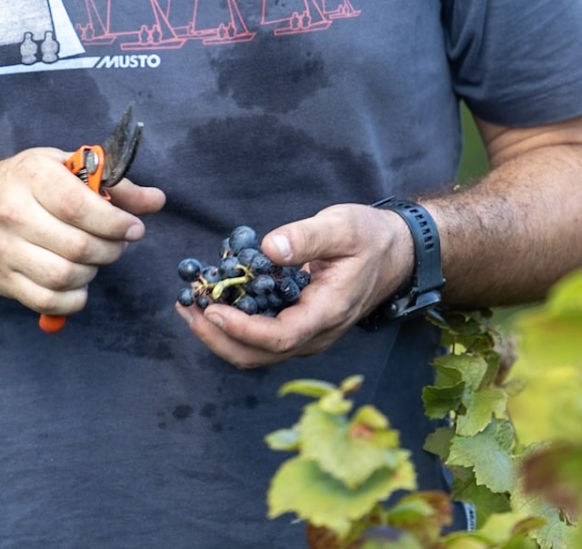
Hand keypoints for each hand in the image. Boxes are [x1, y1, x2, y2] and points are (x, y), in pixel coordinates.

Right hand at [0, 147, 165, 316]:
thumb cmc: (23, 185)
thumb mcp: (64, 168)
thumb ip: (113, 184)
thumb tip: (156, 201)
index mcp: (32, 176)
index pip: (80, 207)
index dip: (115, 222)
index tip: (134, 228)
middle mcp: (13, 213)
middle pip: (77, 246)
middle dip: (110, 249)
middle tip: (117, 244)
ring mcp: (4, 250)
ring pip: (64, 276)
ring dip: (92, 273)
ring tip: (94, 259)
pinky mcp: (1, 280)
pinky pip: (46, 301)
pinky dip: (73, 299)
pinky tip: (79, 284)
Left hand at [175, 202, 414, 368]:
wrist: (394, 253)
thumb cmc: (369, 238)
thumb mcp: (342, 227)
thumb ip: (307, 237)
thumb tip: (267, 248)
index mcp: (327, 312)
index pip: (279, 338)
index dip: (242, 330)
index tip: (212, 309)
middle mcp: (315, 334)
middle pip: (258, 356)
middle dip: (217, 338)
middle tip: (186, 307)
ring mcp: (305, 335)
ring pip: (255, 353)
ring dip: (219, 336)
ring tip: (190, 305)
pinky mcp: (297, 328)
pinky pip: (259, 339)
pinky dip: (231, 327)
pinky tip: (213, 301)